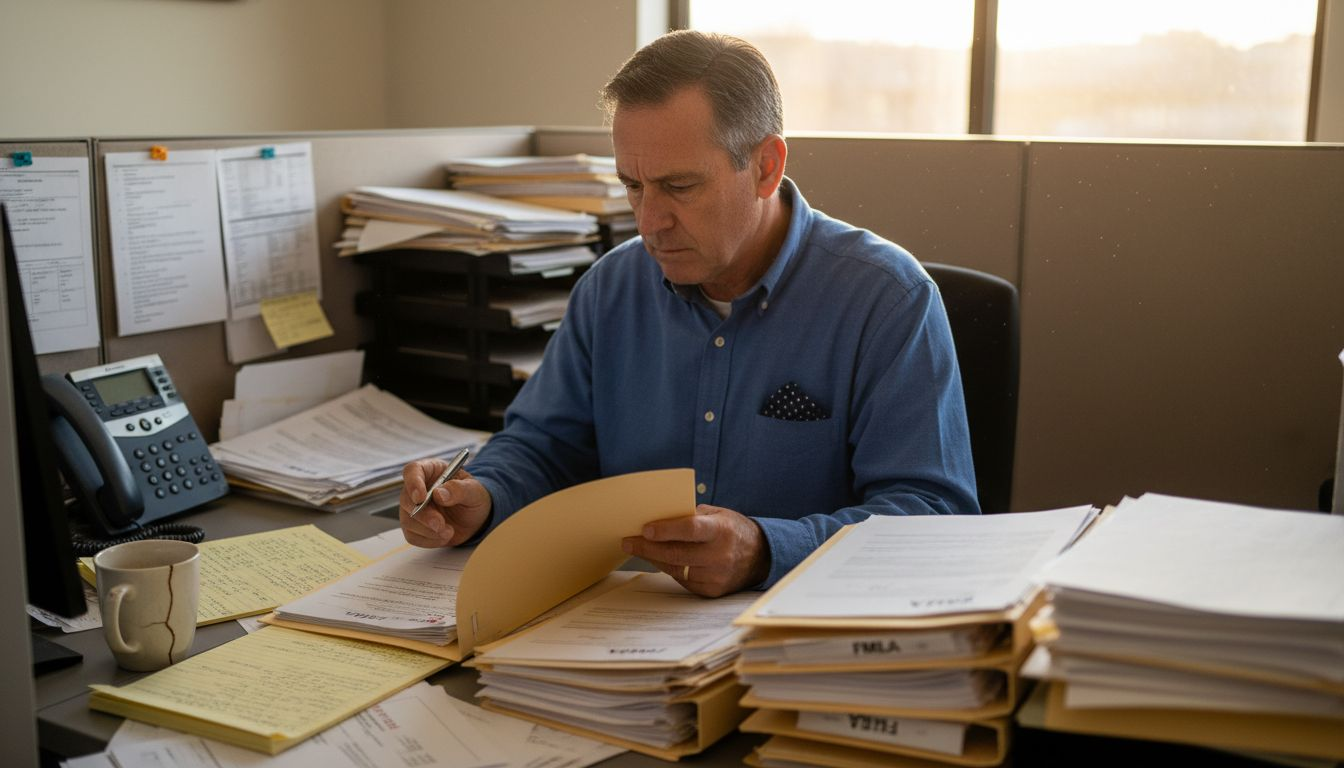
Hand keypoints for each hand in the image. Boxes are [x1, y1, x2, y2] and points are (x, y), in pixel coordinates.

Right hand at [398, 458, 491, 547]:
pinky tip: (444, 536)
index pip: (412, 471)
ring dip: (429, 530)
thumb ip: (459, 489)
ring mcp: (412, 508)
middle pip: (406, 499)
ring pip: (408, 520)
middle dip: (423, 515)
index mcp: (430, 470)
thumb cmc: (474, 497)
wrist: (477, 518)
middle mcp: (418, 488)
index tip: (421, 497)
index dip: (413, 483)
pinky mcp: (414, 527)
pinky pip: (413, 536)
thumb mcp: (474, 490)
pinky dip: (429, 540)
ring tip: (449, 531)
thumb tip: (439, 494)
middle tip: (439, 524)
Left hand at [621, 504, 770, 596]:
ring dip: (654, 558)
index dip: (666, 530)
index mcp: (721, 531)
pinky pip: (682, 580)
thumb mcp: (718, 514)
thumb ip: (691, 515)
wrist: (760, 557)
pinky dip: (670, 568)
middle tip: (628, 541)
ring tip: (638, 549)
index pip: (690, 530)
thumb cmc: (732, 530)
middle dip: (648, 547)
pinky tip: (659, 560)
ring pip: (675, 568)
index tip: (645, 529)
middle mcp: (720, 555)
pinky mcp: (711, 591)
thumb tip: (658, 518)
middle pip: (676, 553)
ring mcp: (716, 576)